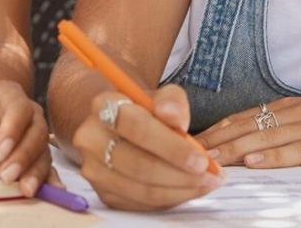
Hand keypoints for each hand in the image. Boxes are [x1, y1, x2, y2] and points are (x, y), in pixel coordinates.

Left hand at [0, 79, 50, 196]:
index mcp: (6, 95)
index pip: (18, 107)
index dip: (13, 129)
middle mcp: (26, 113)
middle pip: (36, 130)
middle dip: (24, 155)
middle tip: (6, 176)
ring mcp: (31, 135)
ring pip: (43, 150)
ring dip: (36, 170)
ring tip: (24, 190)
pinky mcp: (31, 156)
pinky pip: (45, 166)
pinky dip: (48, 179)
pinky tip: (52, 191)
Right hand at [71, 84, 222, 210]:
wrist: (121, 125)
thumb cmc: (145, 110)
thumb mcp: (162, 96)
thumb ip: (172, 101)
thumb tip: (174, 118)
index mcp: (103, 106)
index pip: (136, 127)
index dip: (171, 147)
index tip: (201, 159)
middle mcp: (91, 138)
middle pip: (138, 164)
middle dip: (180, 174)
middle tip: (210, 175)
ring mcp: (94, 169)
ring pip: (140, 189)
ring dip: (179, 190)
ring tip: (205, 183)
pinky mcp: (103, 192)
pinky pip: (140, 203)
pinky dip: (168, 199)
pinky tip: (187, 189)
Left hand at [195, 93, 300, 167]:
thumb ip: (286, 126)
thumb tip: (252, 142)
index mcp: (291, 107)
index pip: (245, 117)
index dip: (218, 129)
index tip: (192, 139)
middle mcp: (298, 112)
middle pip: (250, 126)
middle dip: (218, 139)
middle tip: (191, 151)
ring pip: (268, 137)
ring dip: (237, 148)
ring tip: (213, 158)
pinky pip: (300, 149)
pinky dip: (275, 156)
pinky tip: (255, 163)